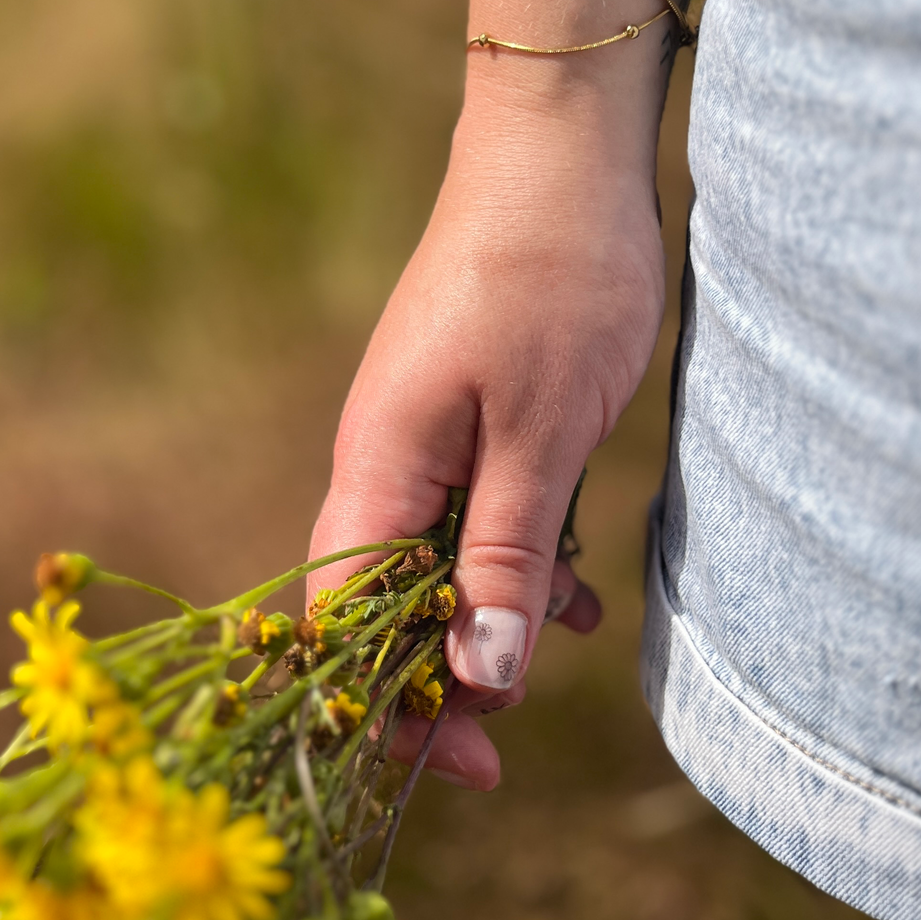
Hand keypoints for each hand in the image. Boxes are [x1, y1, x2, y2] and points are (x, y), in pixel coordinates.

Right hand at [308, 90, 666, 788]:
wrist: (564, 153)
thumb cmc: (552, 278)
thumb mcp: (542, 435)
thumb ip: (506, 558)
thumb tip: (477, 679)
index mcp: (375, 473)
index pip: (343, 625)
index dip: (392, 708)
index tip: (469, 766)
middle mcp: (383, 469)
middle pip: (382, 612)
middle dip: (441, 680)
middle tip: (509, 738)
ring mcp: (423, 448)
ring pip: (434, 572)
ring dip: (487, 624)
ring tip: (555, 650)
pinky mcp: (468, 429)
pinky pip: (478, 523)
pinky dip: (521, 567)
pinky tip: (577, 597)